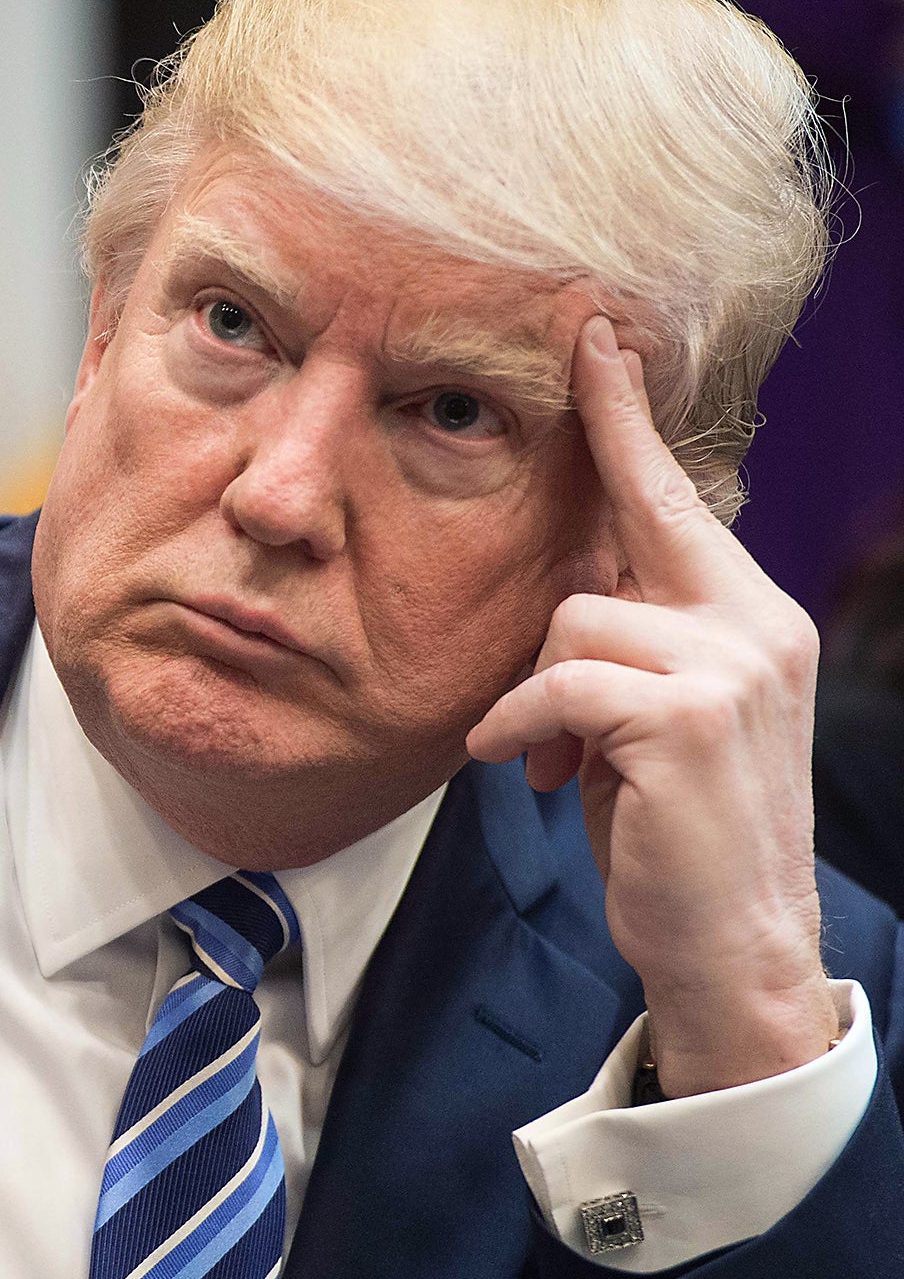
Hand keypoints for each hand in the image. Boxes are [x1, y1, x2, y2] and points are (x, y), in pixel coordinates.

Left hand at [466, 315, 835, 1096]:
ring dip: (536, 696)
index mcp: (750, 619)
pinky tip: (527, 771)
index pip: (679, 500)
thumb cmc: (675, 831)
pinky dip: (521, 727)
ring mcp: (731, 666)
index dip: (629, 417)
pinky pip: (558, 683)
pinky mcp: (685, 716)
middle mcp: (756, 625)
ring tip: (550, 760)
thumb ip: (623, 646)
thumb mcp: (646, 723)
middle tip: (571, 381)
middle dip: (590, 472)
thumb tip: (563, 593)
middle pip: (629, 526)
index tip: (598, 336)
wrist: (729, 942)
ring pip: (572, 619)